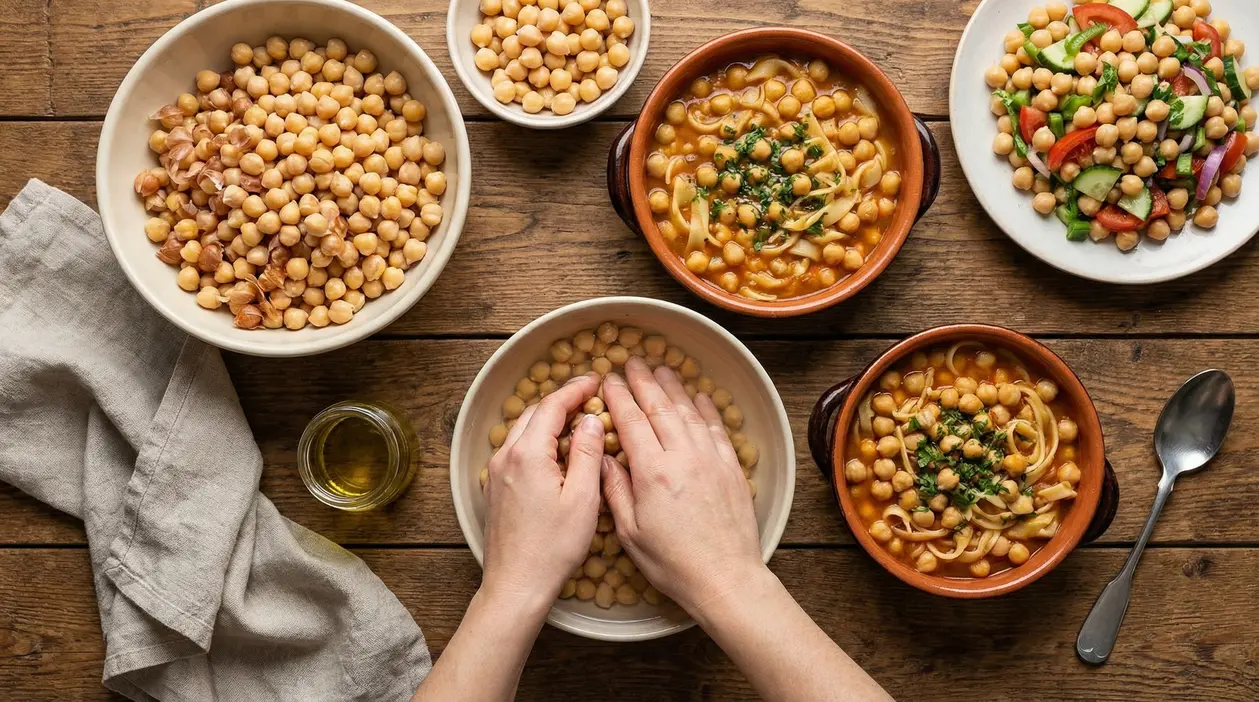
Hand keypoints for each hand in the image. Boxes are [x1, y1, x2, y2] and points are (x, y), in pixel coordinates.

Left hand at [482, 373, 605, 610]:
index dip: (575, 389)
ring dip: (548, 421)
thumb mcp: (583, 498)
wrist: (516, 585)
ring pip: (522, 431)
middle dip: (562, 401)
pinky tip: (555, 453)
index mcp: (527, 454)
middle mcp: (505, 457)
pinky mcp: (495, 489)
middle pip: (534, 414)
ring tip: (576, 422)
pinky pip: (515, 451)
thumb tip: (591, 420)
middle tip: (589, 398)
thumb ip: (587, 453)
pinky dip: (536, 441)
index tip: (596, 380)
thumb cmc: (553, 547)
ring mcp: (496, 473)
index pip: (552, 406)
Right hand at [599, 357, 764, 613]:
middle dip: (643, 381)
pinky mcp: (731, 469)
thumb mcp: (631, 533)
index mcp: (652, 472)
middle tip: (633, 362)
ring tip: (661, 370)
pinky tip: (700, 397)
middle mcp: (683, 457)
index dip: (618, 396)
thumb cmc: (673, 563)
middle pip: (660, 407)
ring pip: (689, 412)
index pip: (632, 421)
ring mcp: (710, 460)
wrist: (725, 578)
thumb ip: (615, 489)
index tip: (608, 380)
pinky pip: (716, 429)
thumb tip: (604, 458)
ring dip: (673, 388)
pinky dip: (706, 409)